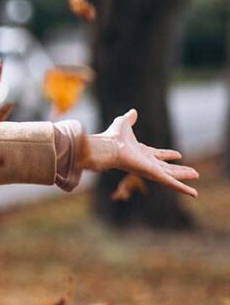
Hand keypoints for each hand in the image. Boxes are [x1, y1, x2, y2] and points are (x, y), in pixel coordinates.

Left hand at [81, 109, 198, 197]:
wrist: (109, 147)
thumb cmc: (113, 137)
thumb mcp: (124, 124)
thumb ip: (130, 118)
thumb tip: (133, 111)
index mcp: (141, 153)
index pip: (157, 155)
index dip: (168, 155)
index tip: (178, 155)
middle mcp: (146, 163)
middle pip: (166, 168)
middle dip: (179, 170)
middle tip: (192, 172)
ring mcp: (150, 170)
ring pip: (171, 175)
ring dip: (183, 176)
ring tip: (196, 176)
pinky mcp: (153, 175)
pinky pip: (171, 183)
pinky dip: (182, 188)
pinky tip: (193, 193)